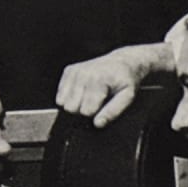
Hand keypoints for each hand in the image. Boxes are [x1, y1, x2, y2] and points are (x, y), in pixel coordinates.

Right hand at [56, 44, 170, 127]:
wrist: (122, 62)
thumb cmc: (125, 81)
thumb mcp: (127, 97)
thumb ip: (113, 112)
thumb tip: (97, 124)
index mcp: (98, 80)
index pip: (86, 111)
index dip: (94, 114)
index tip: (103, 106)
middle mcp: (83, 74)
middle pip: (72, 108)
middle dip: (82, 110)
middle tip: (95, 103)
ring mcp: (74, 71)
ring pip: (63, 103)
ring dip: (75, 104)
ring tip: (89, 97)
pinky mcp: (69, 71)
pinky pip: (60, 96)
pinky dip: (69, 98)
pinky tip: (82, 92)